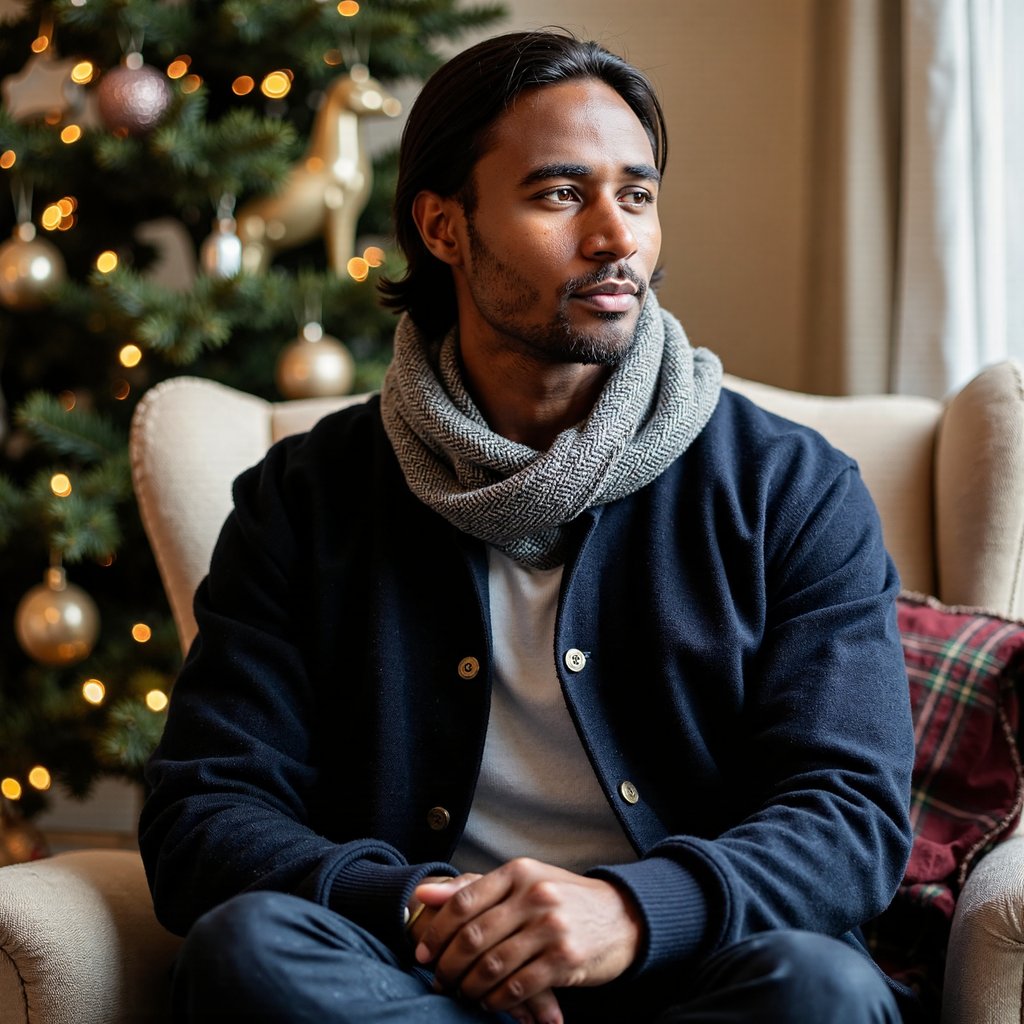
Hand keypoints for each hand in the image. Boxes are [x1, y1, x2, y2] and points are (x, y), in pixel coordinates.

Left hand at [408, 872, 558, 1023]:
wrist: (621, 916)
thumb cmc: (562, 899)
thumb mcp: (523, 882)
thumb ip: (473, 887)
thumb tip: (423, 894)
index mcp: (519, 872)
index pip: (464, 902)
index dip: (437, 931)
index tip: (422, 952)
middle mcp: (535, 895)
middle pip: (474, 936)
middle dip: (448, 964)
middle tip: (438, 979)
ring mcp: (552, 927)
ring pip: (493, 965)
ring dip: (470, 985)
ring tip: (462, 993)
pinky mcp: (566, 959)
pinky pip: (517, 986)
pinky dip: (497, 1000)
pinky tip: (490, 1002)